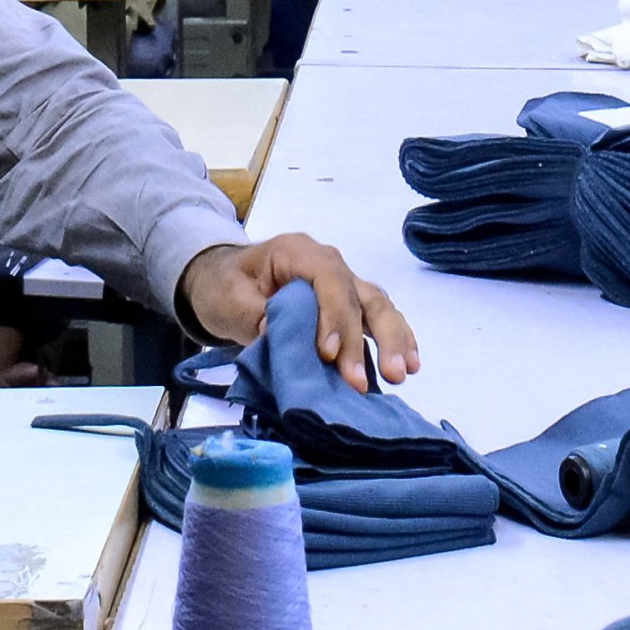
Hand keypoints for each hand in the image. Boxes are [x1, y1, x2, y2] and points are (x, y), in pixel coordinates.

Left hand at [179, 235, 419, 390]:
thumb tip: (288, 343)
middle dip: (374, 336)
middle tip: (379, 377)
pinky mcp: (346, 304)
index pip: (327, 279)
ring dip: (393, 338)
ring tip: (403, 372)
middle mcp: (327, 262)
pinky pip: (376, 316)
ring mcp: (341, 282)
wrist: (220, 278)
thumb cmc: (223, 286)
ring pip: (377, 304)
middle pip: (361, 293)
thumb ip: (258, 318)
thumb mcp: (229, 301)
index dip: (334, 316)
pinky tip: (409, 362)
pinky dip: (395, 337)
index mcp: (297, 252)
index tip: (329, 355)